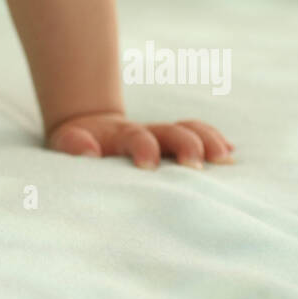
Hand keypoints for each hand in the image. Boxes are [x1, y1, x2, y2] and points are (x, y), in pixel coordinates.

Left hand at [46, 111, 234, 168]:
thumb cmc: (76, 145)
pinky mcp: (175, 147)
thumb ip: (73, 144)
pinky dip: (216, 144)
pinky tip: (233, 155)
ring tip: (226, 159)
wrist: (89, 133)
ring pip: (192, 131)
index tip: (149, 165)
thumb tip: (89, 151)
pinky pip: (201, 138)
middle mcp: (149, 134)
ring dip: (209, 142)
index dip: (144, 148)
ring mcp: (164, 140)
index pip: (137, 138)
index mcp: (122, 136)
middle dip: (187, 146)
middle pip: (173, 132)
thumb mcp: (65, 143)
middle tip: (196, 167)